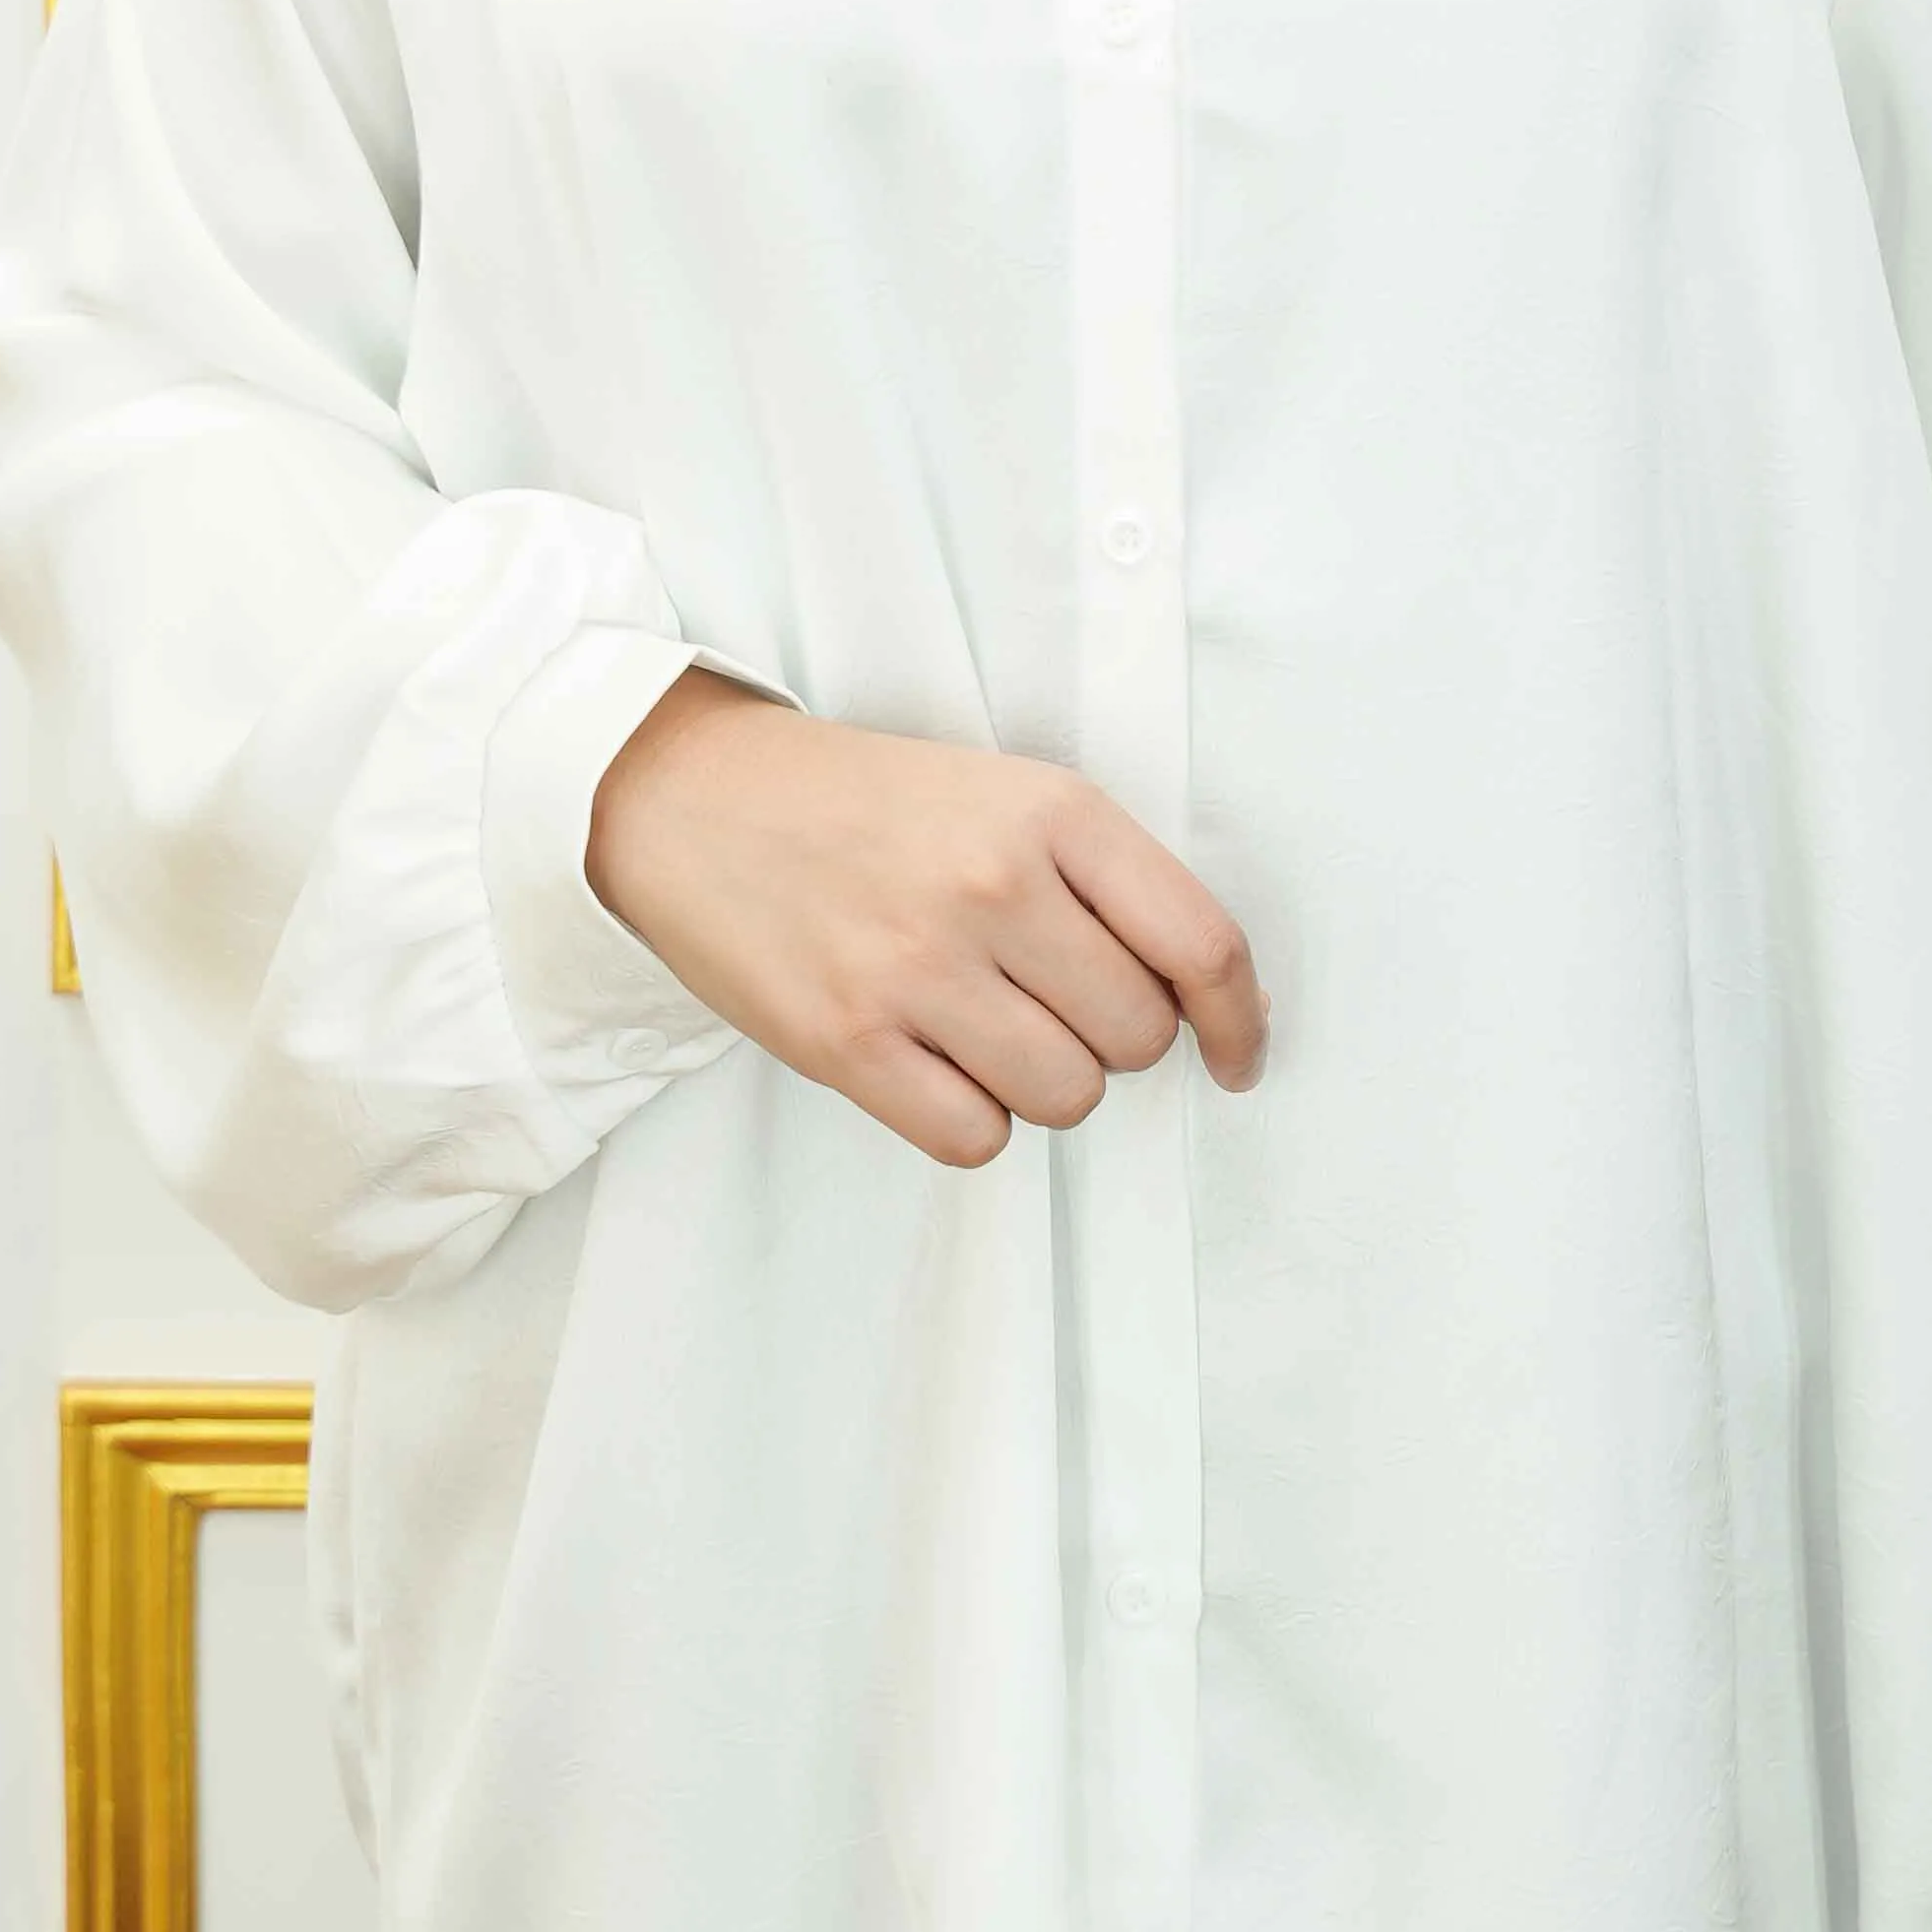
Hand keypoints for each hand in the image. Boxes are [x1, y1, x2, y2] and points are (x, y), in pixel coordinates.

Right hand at [585, 669, 1268, 1171]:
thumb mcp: (1004, 792)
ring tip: (984, 1026)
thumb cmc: (864, 807)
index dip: (1238, 1020)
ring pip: (1067, 1096)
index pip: (1200, 944)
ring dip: (1045, 1081)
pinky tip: (935, 1061)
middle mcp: (991, 886)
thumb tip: (1209, 1002)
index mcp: (1049, 812)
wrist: (693, 800)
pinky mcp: (844, 1041)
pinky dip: (972, 1119)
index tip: (1237, 1053)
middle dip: (1114, 1038)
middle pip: (1138, 1037)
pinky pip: (975, 1138)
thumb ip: (1106, 881)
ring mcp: (914, 967)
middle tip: (1051, 1002)